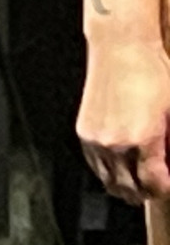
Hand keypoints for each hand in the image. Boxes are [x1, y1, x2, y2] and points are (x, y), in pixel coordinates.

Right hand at [80, 37, 169, 201]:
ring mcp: (96, 140)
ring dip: (123, 187)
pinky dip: (108, 172)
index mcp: (142, 140)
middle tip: (156, 190)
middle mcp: (115, 145)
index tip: (168, 188)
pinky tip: (120, 167)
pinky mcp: (84, 132)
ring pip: (108, 182)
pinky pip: (95, 165)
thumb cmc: (153, 73)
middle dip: (145, 194)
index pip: (153, 185)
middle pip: (128, 190)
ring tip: (137, 184)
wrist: (121, 49)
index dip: (164, 191)